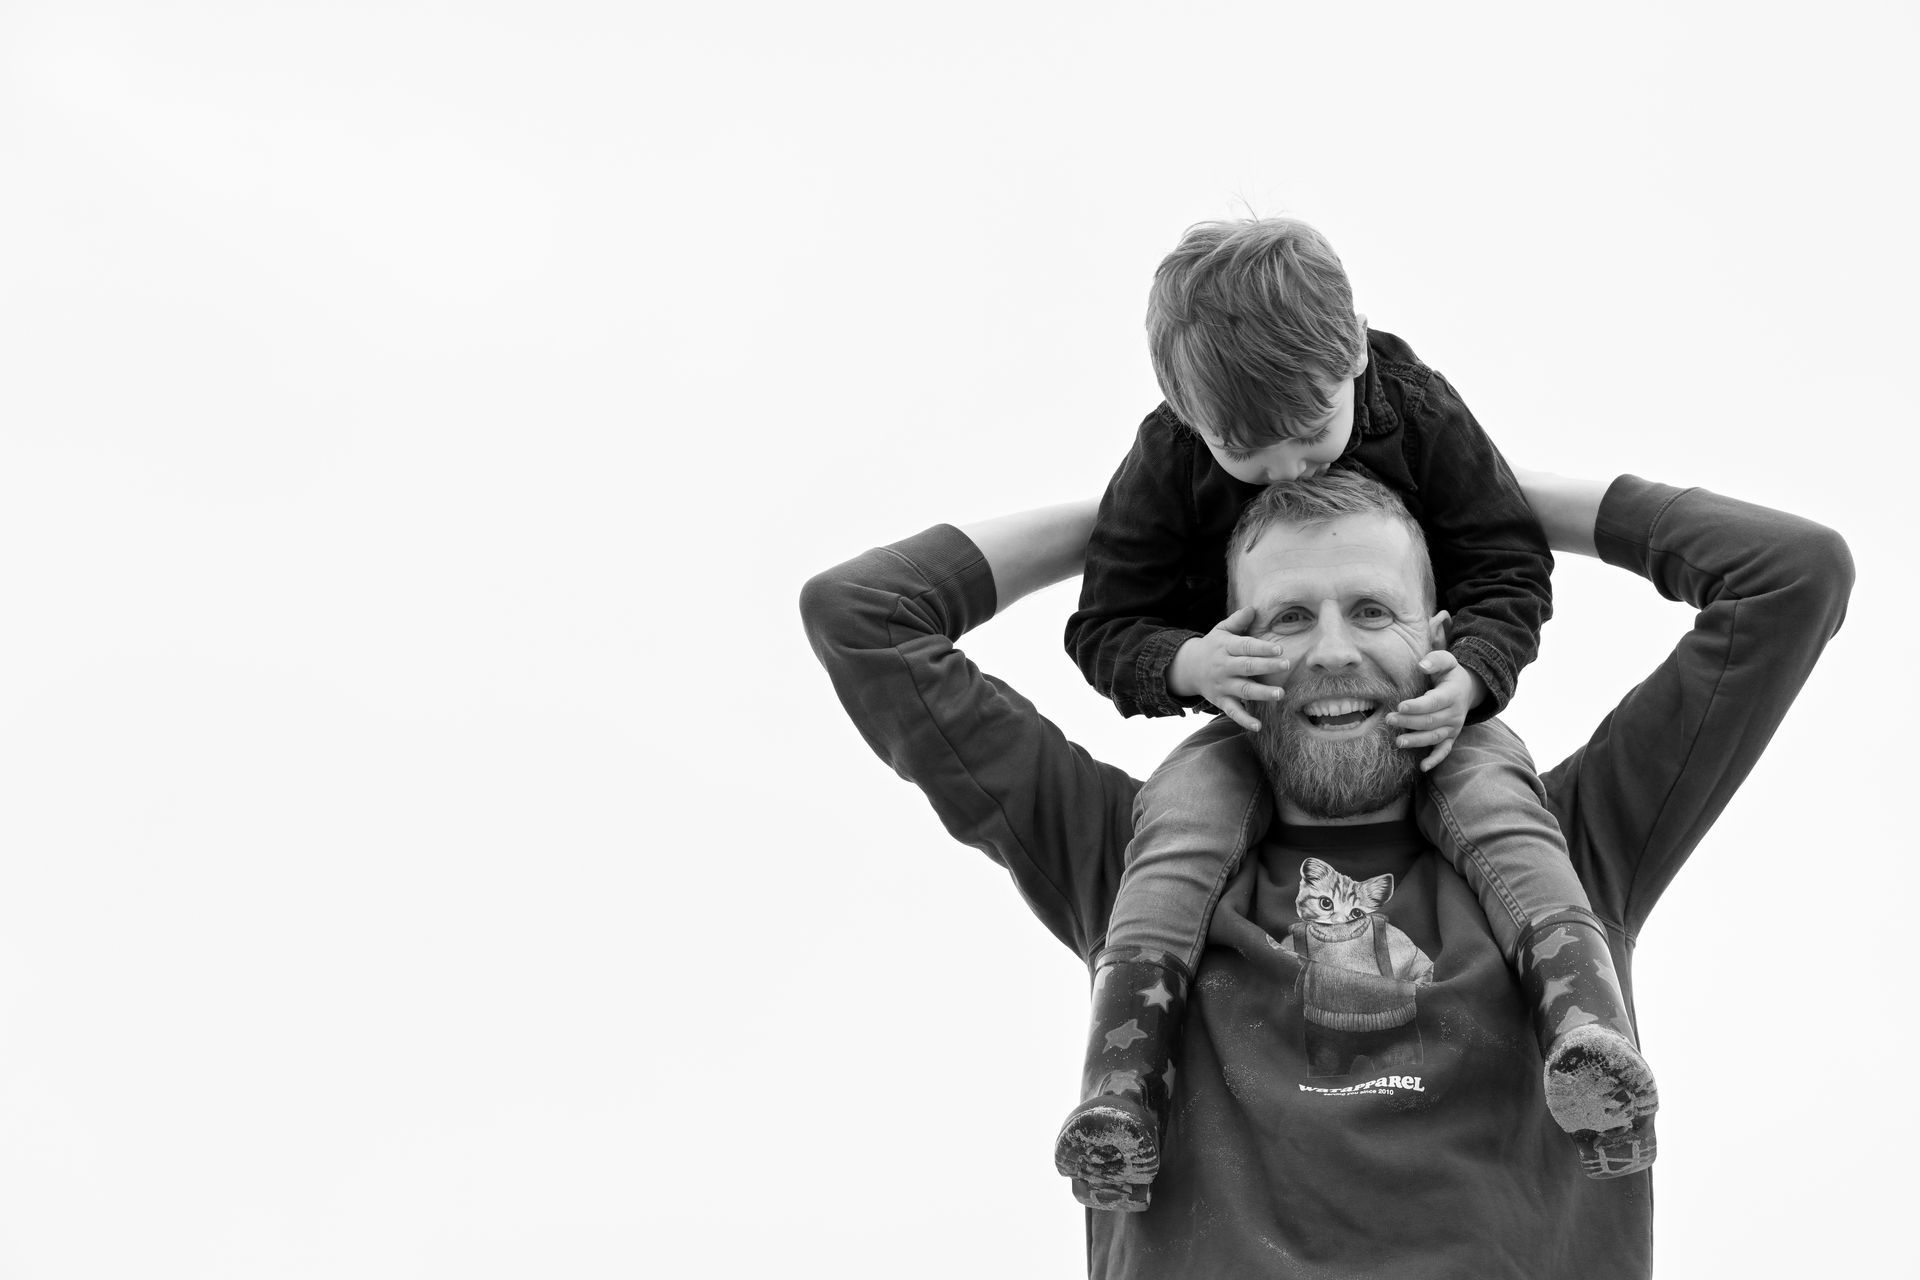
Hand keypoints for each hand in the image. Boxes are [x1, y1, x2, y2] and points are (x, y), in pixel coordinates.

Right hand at [1166, 607, 1290, 731]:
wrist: (1188, 668)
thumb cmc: (1213, 646)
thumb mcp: (1221, 630)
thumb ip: (1238, 621)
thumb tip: (1254, 608)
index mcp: (1226, 647)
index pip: (1245, 647)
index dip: (1262, 648)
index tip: (1279, 649)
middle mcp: (1224, 667)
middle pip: (1246, 667)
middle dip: (1266, 666)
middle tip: (1286, 665)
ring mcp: (1222, 686)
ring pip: (1243, 690)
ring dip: (1262, 693)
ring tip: (1280, 694)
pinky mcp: (1220, 701)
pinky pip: (1233, 712)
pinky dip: (1244, 720)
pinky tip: (1258, 726)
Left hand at [1386, 650, 1484, 770]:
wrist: (1468, 689)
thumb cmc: (1450, 674)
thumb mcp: (1447, 661)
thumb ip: (1435, 660)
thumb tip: (1421, 665)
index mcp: (1452, 694)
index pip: (1433, 702)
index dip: (1417, 706)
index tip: (1400, 706)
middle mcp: (1454, 714)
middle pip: (1430, 721)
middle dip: (1409, 722)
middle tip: (1389, 720)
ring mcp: (1453, 728)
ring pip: (1434, 737)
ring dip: (1416, 741)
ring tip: (1398, 742)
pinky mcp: (1451, 737)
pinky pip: (1444, 751)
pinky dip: (1435, 760)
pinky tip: (1423, 767)